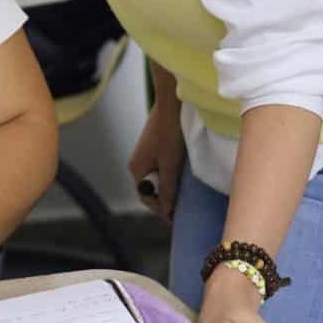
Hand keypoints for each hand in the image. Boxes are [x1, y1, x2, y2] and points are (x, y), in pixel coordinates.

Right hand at [129, 104, 186, 220]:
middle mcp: (138, 162)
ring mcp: (146, 154)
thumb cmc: (170, 133)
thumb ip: (168, 188)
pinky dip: (170, 175)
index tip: (176, 219)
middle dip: (164, 199)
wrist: (171, 103)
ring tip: (185, 195)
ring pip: (157, 178)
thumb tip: (166, 211)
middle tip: (182, 209)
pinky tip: (182, 177)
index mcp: (137, 168)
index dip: (161, 209)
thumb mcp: (171, 164)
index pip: (147, 197)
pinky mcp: (155, 146)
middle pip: (151, 188)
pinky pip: (160, 167)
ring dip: (168, 187)